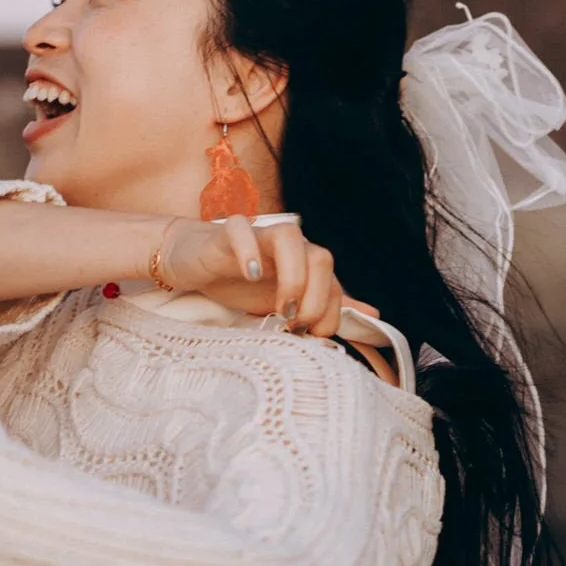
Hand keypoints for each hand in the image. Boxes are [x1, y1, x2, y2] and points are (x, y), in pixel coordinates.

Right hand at [159, 215, 342, 339]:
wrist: (193, 261)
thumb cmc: (240, 281)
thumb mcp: (285, 301)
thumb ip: (327, 305)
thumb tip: (373, 313)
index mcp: (305, 261)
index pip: (335, 283)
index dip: (331, 312)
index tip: (311, 335)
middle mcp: (288, 245)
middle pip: (321, 257)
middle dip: (316, 297)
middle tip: (296, 324)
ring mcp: (258, 235)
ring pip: (290, 237)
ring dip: (293, 276)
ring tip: (281, 308)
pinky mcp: (226, 232)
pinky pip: (242, 229)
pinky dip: (250, 250)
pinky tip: (251, 274)